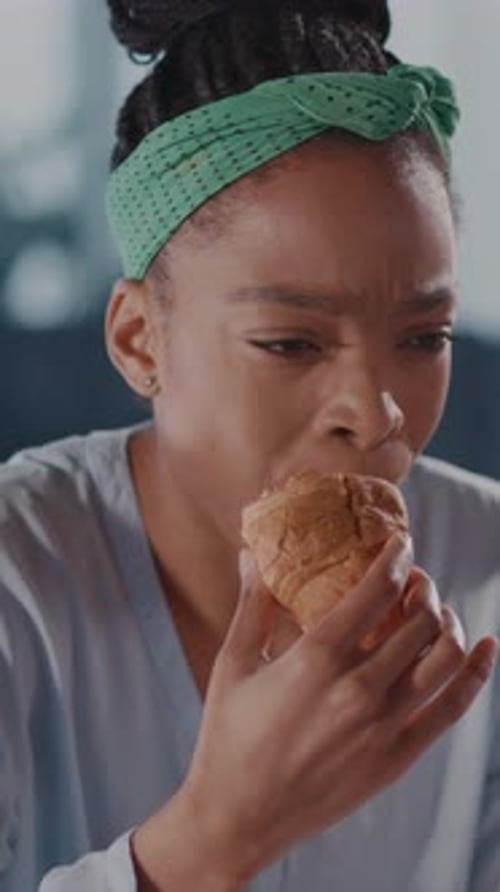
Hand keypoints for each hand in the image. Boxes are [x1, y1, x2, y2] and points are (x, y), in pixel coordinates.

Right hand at [133, 534, 497, 888]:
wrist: (239, 817)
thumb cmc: (228, 736)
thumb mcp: (233, 664)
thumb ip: (253, 604)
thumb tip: (253, 554)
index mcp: (318, 658)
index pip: (378, 589)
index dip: (396, 556)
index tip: (401, 541)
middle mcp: (360, 688)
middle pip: (420, 618)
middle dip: (423, 586)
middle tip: (412, 579)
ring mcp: (385, 726)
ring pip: (445, 656)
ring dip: (449, 622)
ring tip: (434, 611)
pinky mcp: (399, 757)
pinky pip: (454, 706)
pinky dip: (478, 672)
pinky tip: (485, 647)